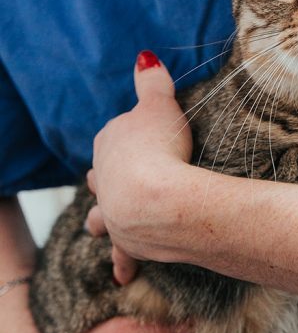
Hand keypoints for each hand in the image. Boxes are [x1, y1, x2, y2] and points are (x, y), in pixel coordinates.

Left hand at [86, 51, 192, 271]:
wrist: (159, 200)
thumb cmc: (160, 147)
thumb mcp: (159, 105)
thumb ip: (152, 81)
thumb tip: (144, 57)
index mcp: (108, 145)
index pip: (114, 138)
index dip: (127, 139)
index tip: (142, 140)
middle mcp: (104, 181)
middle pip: (101, 177)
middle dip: (107, 179)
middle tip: (116, 181)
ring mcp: (113, 213)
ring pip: (102, 217)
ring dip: (103, 220)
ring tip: (101, 227)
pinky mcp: (127, 242)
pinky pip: (122, 255)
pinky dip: (122, 263)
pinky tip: (123, 275)